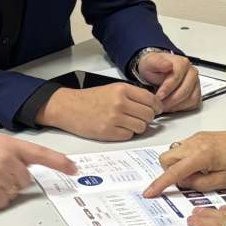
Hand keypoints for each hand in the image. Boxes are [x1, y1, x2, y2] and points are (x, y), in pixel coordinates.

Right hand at [0, 135, 75, 208]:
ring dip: (1, 192)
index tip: (73, 169)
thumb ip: (7, 154)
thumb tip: (21, 167)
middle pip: (25, 180)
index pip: (40, 154)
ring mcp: (1, 175)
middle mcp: (8, 158)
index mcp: (8, 145)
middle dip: (12, 183)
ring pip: (14, 193)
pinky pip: (2, 203)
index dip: (59, 162)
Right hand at [36, 83, 161, 140]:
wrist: (69, 107)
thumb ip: (132, 95)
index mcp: (122, 89)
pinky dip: (126, 134)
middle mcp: (120, 103)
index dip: (156, 106)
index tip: (156, 110)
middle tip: (140, 118)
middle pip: (149, 115)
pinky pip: (129, 136)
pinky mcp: (108, 132)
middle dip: (147, 118)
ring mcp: (114, 118)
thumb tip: (153, 105)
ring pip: (141, 127)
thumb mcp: (112, 89)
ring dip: (137, 127)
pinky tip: (118, 128)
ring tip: (127, 123)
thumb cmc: (90, 99)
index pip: (151, 100)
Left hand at [137, 51, 200, 112]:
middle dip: (170, 100)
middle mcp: (192, 73)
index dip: (167, 89)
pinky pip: (193, 104)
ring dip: (176, 105)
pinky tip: (171, 106)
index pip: (177, 78)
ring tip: (164, 106)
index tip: (159, 96)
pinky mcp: (196, 93)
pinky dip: (182, 108)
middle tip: (159, 104)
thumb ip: (158, 63)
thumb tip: (168, 65)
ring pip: (191, 99)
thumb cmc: (153, 68)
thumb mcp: (150, 63)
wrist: (155, 72)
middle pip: (185, 90)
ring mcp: (196, 83)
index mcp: (182, 63)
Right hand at [143, 116, 225, 196]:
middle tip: (189, 181)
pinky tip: (202, 165)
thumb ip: (199, 184)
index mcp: (201, 155)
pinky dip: (185, 159)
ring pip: (173, 153)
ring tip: (200, 173)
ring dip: (179, 165)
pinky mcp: (199, 137)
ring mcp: (196, 138)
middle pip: (166, 159)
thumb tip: (184, 183)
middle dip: (170, 172)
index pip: (173, 172)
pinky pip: (183, 149)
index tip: (150, 192)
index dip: (160, 184)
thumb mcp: (224, 181)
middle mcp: (195, 143)